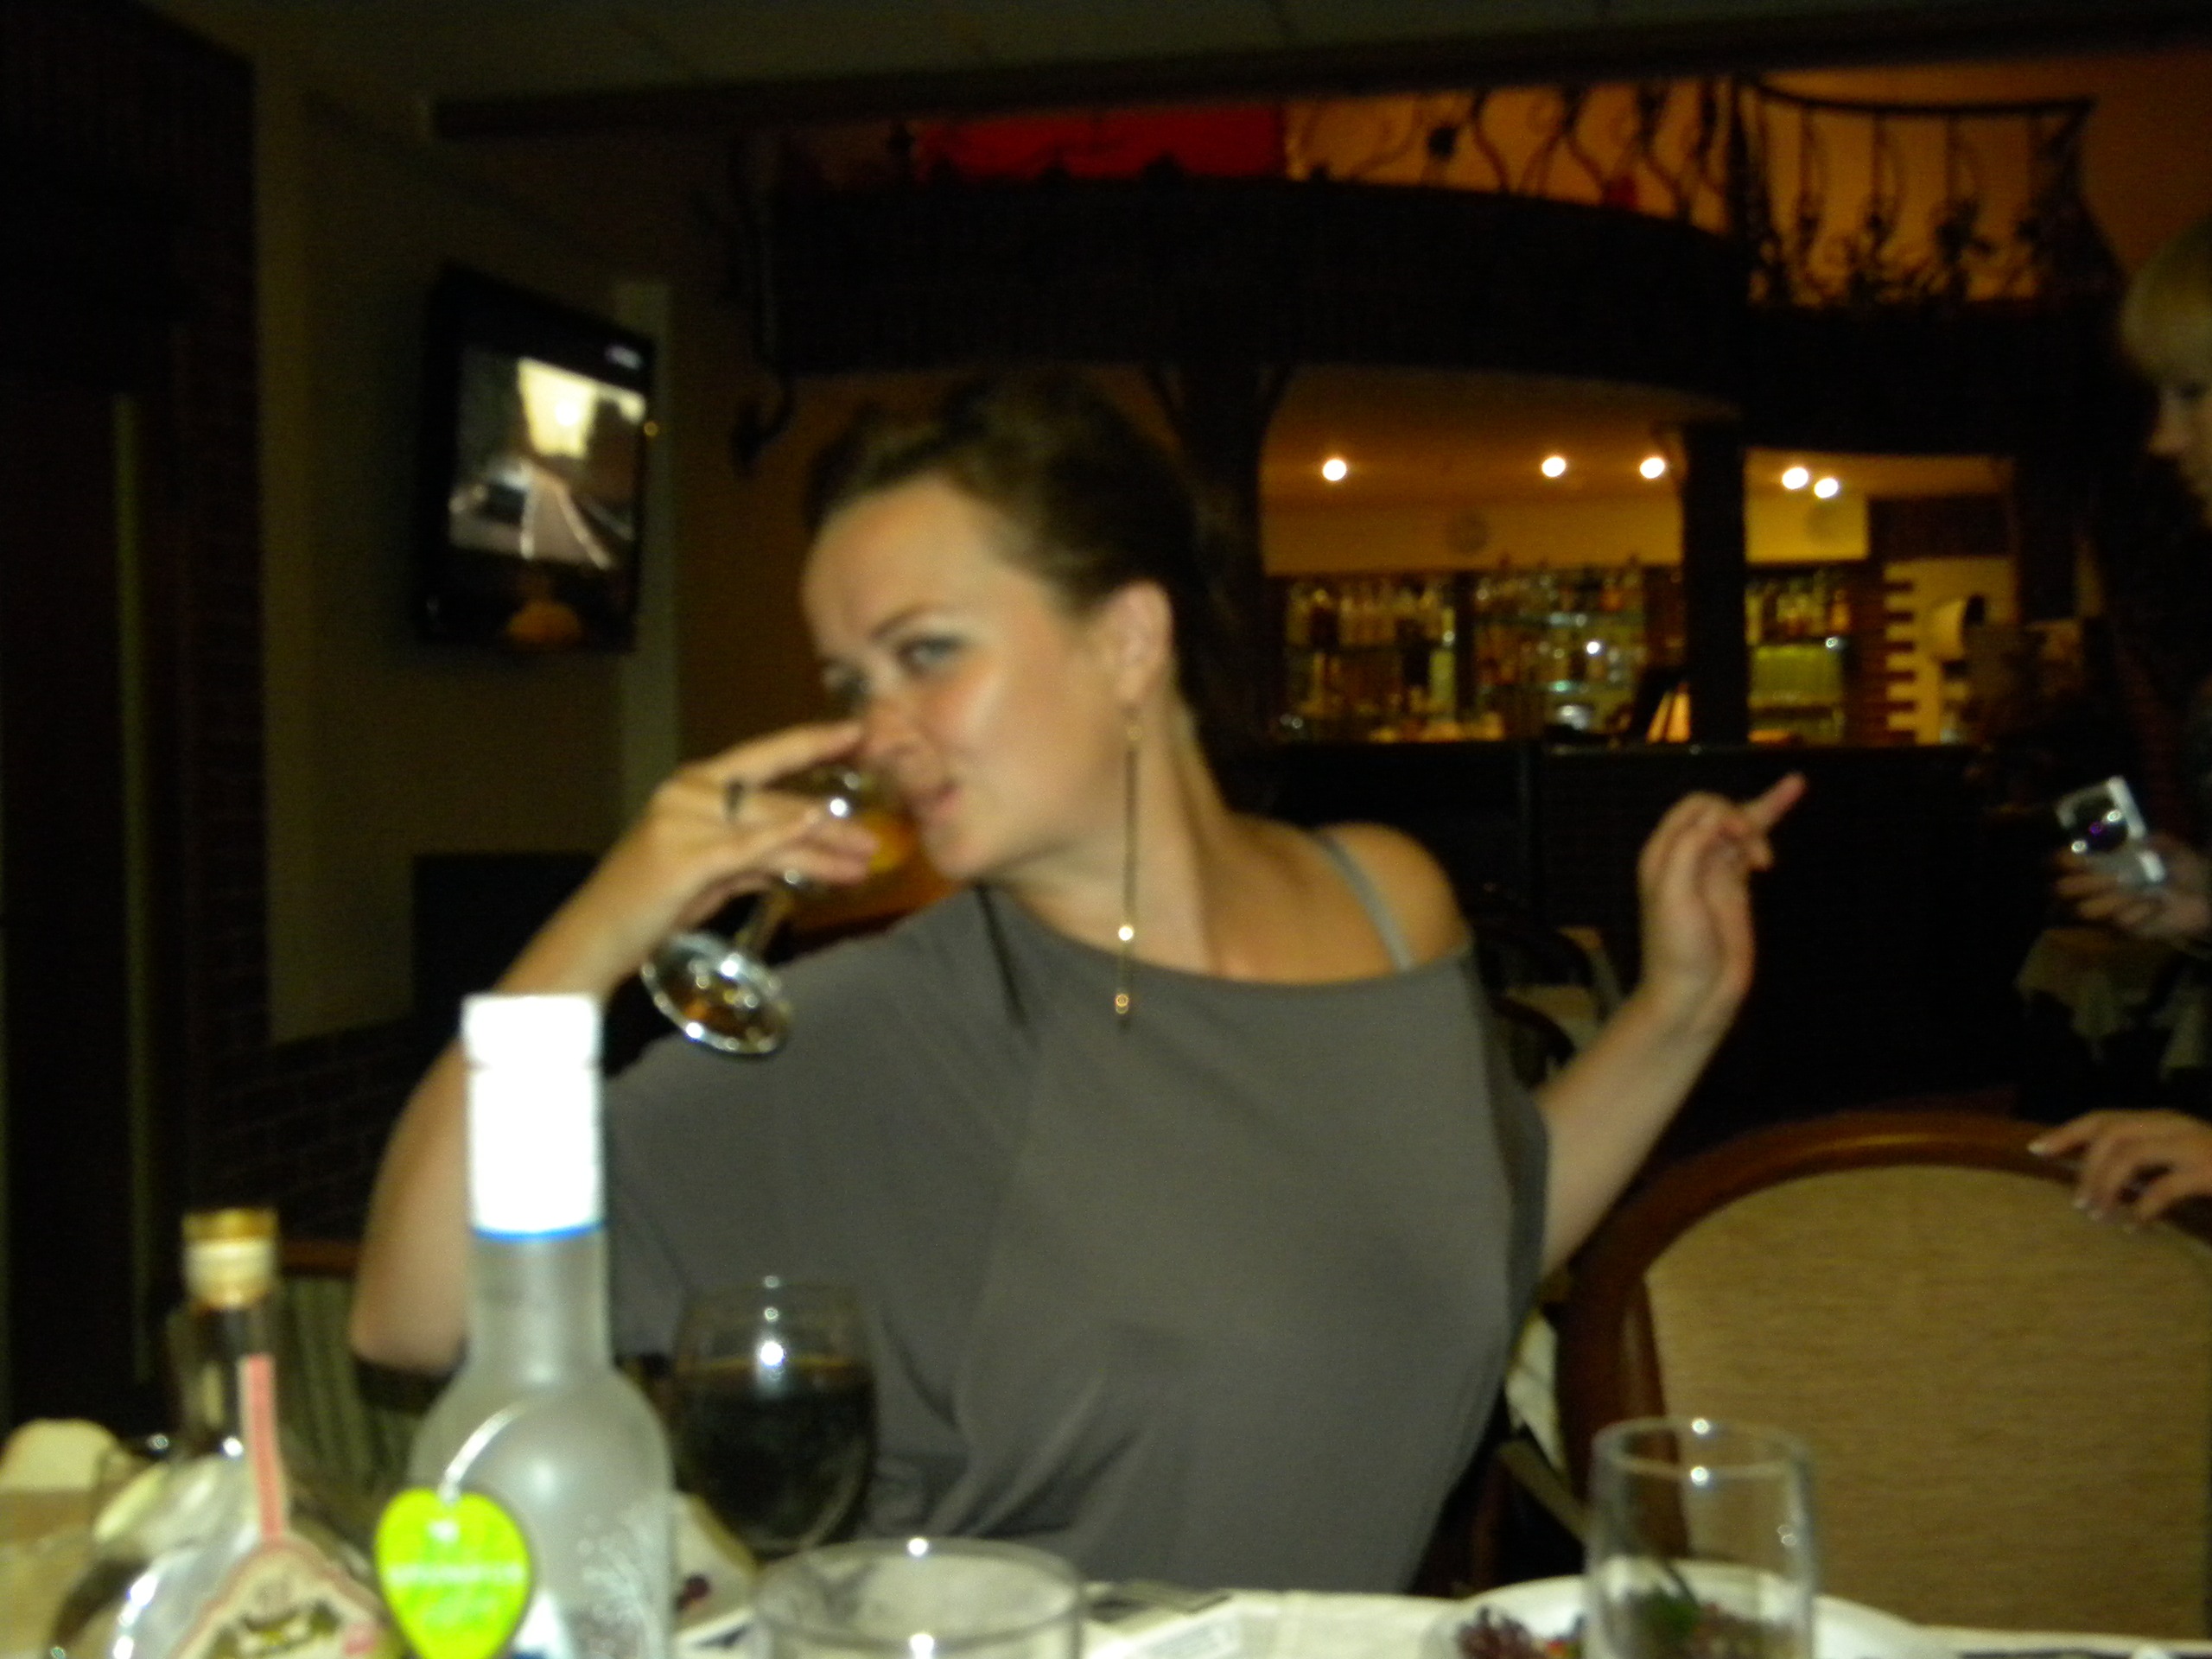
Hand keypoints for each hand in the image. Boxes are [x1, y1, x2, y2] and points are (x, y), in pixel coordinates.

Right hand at [506, 721, 883, 997]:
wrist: (595, 939)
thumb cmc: (651, 906)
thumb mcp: (712, 874)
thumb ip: (755, 855)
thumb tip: (808, 849)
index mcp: (694, 786)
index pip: (762, 759)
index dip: (809, 742)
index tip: (855, 731)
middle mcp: (688, 792)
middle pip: (775, 803)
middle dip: (830, 826)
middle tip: (875, 842)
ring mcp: (682, 820)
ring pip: (770, 829)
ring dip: (822, 847)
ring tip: (864, 862)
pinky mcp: (683, 856)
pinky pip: (744, 848)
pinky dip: (780, 838)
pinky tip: (812, 829)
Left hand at [1632, 773, 1806, 1037]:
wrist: (1694, 994)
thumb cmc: (1677, 948)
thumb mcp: (1674, 893)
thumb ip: (1691, 848)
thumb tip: (1720, 818)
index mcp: (1664, 854)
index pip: (1694, 808)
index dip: (1721, 812)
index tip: (1738, 837)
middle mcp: (1687, 857)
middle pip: (1720, 812)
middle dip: (1743, 820)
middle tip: (1756, 855)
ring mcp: (1714, 870)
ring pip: (1740, 825)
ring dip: (1762, 819)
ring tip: (1784, 817)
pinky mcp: (1736, 886)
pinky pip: (1752, 845)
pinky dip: (1770, 822)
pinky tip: (1790, 792)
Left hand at [2031, 1108, 2211, 1222]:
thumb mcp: (2177, 1161)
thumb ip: (2144, 1164)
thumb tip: (2095, 1182)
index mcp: (2164, 1121)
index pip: (2105, 1119)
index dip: (2067, 1132)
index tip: (2037, 1150)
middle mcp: (2175, 1126)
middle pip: (2111, 1133)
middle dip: (2085, 1166)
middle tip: (2077, 1204)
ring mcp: (2194, 1146)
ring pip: (2129, 1154)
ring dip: (2106, 1186)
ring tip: (2098, 1216)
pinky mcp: (2209, 1171)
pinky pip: (2162, 1188)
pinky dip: (2140, 1210)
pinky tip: (2134, 1229)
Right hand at [2055, 833, 2211, 942]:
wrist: (2207, 897)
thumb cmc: (2184, 869)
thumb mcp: (2171, 847)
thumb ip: (2154, 840)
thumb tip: (2135, 840)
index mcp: (2101, 862)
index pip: (2061, 862)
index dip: (2060, 860)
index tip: (2074, 858)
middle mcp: (2095, 887)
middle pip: (2060, 890)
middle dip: (2083, 883)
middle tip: (2116, 878)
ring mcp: (2106, 911)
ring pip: (2084, 911)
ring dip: (2111, 900)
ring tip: (2139, 891)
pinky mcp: (2122, 931)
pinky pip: (2120, 923)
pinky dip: (2139, 912)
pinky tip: (2157, 904)